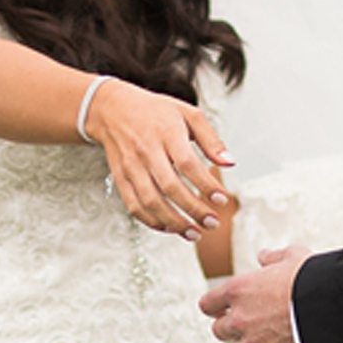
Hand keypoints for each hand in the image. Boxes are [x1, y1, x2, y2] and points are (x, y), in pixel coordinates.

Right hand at [86, 80, 234, 240]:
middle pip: (170, 186)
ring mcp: (131, 166)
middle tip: (213, 222)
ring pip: (150, 201)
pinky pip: (134, 206)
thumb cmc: (155, 111)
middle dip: (193, 209)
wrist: (112, 109)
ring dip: (173, 222)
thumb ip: (211, 139)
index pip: (187, 164)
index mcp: (166, 132)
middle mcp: (146, 151)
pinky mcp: (120, 178)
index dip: (206, 184)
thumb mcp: (188, 114)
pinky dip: (152, 221)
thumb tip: (230, 162)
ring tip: (194, 233)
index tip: (222, 199)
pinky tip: (170, 227)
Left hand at [201, 246, 309, 342]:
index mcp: (239, 290)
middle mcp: (240, 320)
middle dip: (232, 331)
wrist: (332, 307)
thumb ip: (274, 257)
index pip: (207, 304)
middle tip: (250, 329)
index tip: (227, 309)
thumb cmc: (313, 278)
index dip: (216, 307)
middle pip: (219, 332)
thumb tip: (263, 256)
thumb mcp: (294, 257)